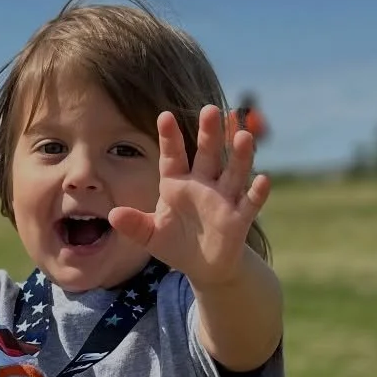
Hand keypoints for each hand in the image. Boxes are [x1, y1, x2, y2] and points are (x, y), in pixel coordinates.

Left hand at [108, 106, 269, 289]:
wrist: (204, 266)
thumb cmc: (176, 244)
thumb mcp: (151, 235)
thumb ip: (134, 224)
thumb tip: (112, 216)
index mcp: (178, 184)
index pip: (173, 156)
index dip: (170, 138)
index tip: (165, 116)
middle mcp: (203, 185)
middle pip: (208, 155)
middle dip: (210, 134)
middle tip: (210, 110)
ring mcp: (223, 199)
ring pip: (233, 172)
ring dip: (239, 155)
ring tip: (244, 135)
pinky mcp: (239, 218)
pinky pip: (250, 203)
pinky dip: (257, 192)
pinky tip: (264, 179)